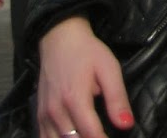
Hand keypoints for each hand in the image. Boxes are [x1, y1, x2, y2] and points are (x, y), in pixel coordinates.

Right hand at [37, 17, 133, 137]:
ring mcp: (44, 116)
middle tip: (103, 136)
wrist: (60, 38)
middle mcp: (56, 111)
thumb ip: (117, 98)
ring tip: (90, 136)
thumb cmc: (87, 52)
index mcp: (75, 99)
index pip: (91, 134)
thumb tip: (127, 125)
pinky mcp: (39, 117)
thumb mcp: (109, 68)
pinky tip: (72, 137)